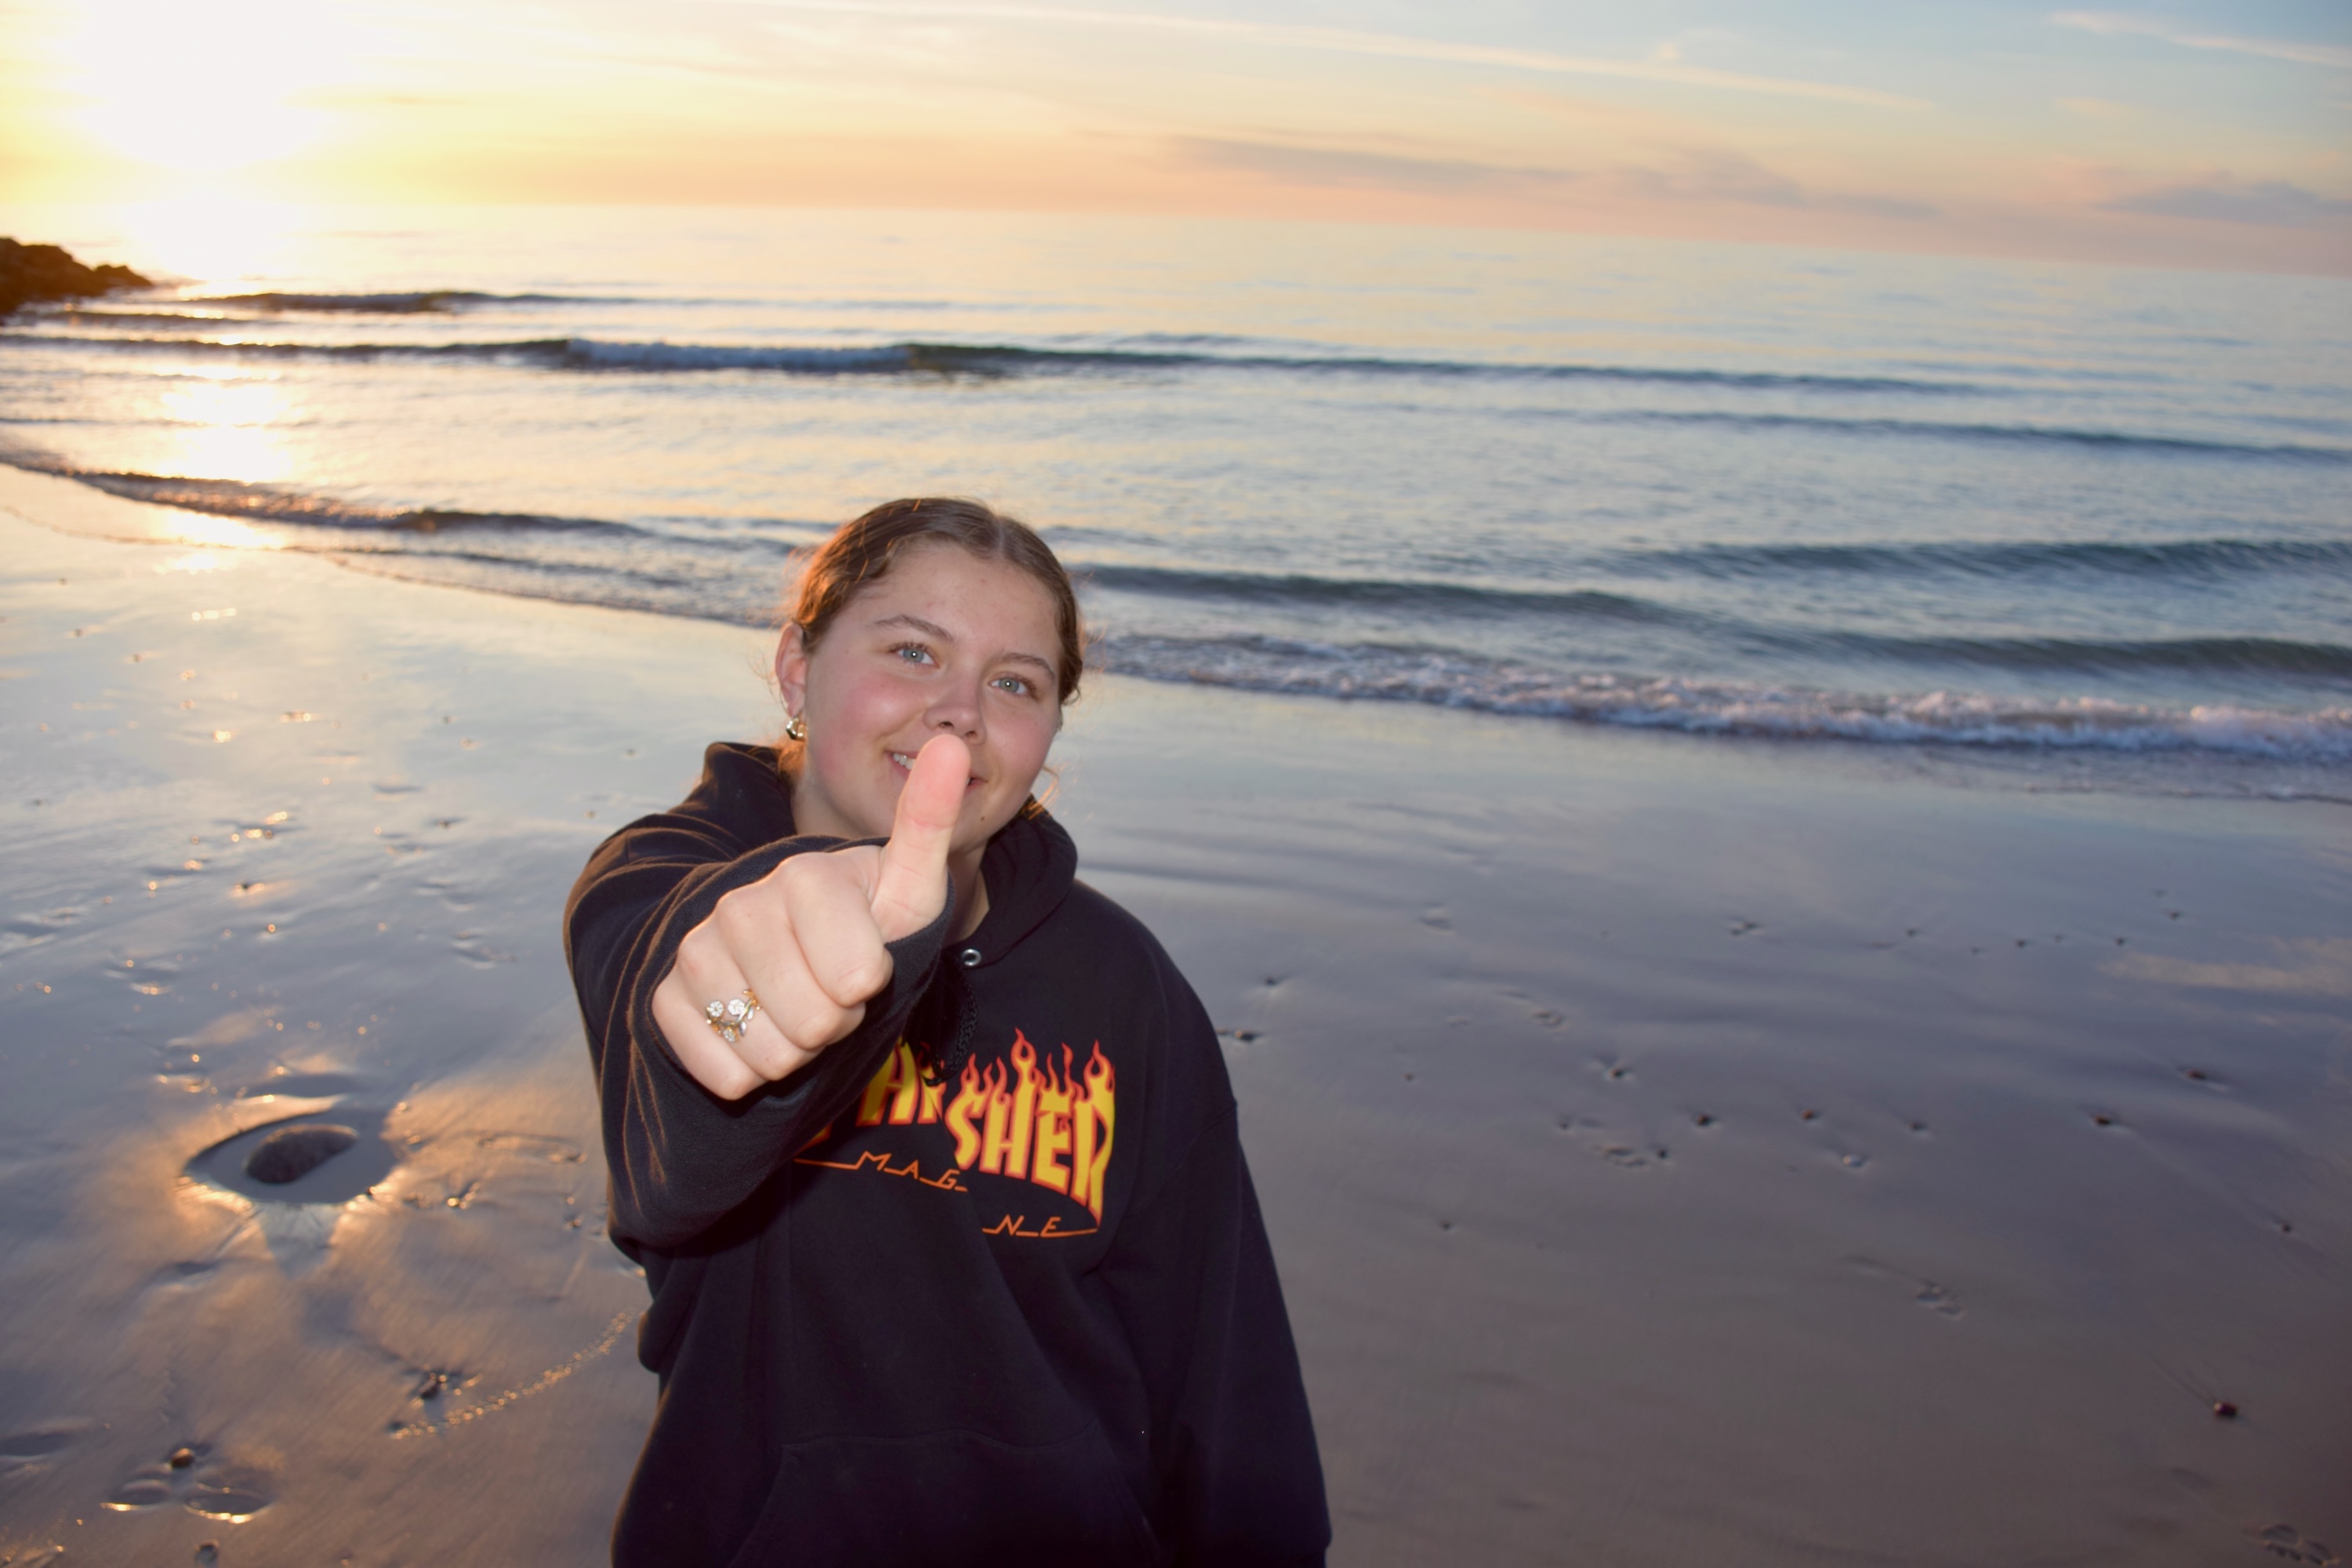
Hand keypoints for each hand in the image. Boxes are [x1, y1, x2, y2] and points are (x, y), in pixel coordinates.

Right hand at [651, 734, 965, 1099]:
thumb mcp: (909, 885)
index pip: (858, 979)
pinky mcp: (664, 999)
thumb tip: (954, 743)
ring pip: (767, 1053)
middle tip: (830, 989)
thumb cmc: (865, 923)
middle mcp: (740, 905)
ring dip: (795, 1050)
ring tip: (796, 1005)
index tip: (867, 962)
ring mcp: (695, 950)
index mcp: (804, 874)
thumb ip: (930, 823)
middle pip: (813, 1022)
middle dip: (836, 1022)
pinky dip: (749, 1072)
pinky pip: (722, 1073)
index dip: (872, 986)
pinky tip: (753, 1029)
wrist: (795, 956)